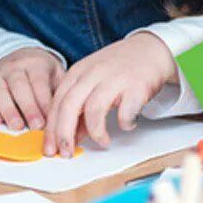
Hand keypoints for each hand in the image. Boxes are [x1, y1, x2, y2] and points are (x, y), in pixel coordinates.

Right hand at [0, 47, 64, 131]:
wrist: (19, 56)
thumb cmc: (41, 72)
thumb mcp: (55, 73)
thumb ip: (61, 90)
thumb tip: (71, 113)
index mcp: (35, 63)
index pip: (39, 82)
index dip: (44, 101)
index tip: (51, 120)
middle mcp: (14, 66)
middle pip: (19, 86)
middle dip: (28, 108)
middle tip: (36, 126)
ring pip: (0, 92)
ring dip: (8, 111)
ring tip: (17, 127)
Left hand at [44, 33, 175, 155]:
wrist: (152, 49)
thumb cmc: (121, 68)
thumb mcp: (94, 83)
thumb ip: (81, 109)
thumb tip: (72, 137)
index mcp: (79, 72)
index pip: (57, 102)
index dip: (51, 128)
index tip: (50, 148)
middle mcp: (94, 73)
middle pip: (69, 106)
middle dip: (64, 134)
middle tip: (66, 153)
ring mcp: (115, 78)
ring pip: (94, 109)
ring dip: (96, 132)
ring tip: (103, 142)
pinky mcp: (137, 86)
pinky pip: (125, 112)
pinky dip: (124, 123)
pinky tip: (127, 125)